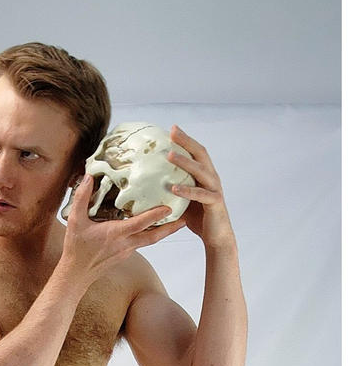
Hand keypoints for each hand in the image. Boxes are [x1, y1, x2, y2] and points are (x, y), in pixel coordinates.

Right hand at [61, 172, 187, 281]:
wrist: (75, 275)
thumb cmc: (75, 249)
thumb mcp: (74, 222)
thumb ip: (81, 199)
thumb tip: (88, 177)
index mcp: (115, 234)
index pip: (140, 223)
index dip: (155, 215)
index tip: (170, 207)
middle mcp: (125, 244)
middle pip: (154, 236)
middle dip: (171, 228)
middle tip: (186, 218)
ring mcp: (126, 251)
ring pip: (151, 240)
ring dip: (164, 232)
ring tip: (177, 221)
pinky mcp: (125, 255)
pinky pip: (142, 243)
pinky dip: (151, 235)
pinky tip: (154, 228)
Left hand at [166, 126, 235, 248]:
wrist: (216, 236)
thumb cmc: (197, 218)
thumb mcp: (182, 200)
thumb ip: (172, 189)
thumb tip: (148, 185)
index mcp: (205, 175)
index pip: (195, 153)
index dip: (185, 140)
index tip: (171, 129)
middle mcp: (211, 178)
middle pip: (200, 154)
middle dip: (186, 142)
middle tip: (173, 132)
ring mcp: (214, 189)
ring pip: (200, 171)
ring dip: (185, 162)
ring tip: (169, 155)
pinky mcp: (214, 203)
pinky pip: (200, 195)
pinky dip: (187, 191)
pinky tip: (174, 188)